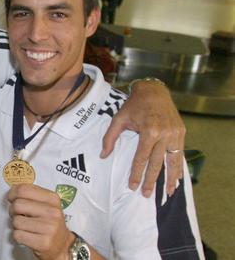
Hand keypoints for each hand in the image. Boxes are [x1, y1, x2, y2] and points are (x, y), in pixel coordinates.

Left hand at [7, 184, 74, 259]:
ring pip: (16, 221)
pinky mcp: (44, 243)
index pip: (24, 190)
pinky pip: (18, 235)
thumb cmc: (48, 222)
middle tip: (19, 215)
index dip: (12, 193)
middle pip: (17, 205)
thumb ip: (30, 195)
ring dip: (16, 225)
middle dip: (13, 211)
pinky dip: (18, 236)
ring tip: (25, 227)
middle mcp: (53, 212)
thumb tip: (12, 191)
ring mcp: (49, 228)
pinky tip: (27, 236)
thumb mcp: (46, 204)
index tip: (12, 198)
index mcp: (52, 199)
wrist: (61, 245)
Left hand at [101, 80, 184, 196]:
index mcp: (149, 131)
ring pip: (172, 161)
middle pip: (157, 163)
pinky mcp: (182, 132)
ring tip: (167, 192)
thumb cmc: (133, 106)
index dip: (137, 173)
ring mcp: (175, 133)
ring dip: (170, 178)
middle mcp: (164, 134)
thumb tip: (103, 156)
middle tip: (145, 194)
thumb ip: (110, 138)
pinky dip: (178, 167)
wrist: (154, 91)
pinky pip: (180, 153)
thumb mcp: (118, 119)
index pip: (141, 158)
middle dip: (151, 180)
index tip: (133, 186)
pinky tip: (176, 178)